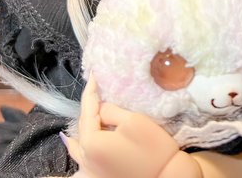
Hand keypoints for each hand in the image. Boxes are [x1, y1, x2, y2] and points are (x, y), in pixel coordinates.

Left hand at [63, 74, 201, 177]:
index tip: (93, 74)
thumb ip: (111, 110)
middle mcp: (86, 157)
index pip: (88, 110)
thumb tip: (101, 109)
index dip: (91, 90)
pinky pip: (81, 158)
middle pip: (83, 126)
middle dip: (88, 107)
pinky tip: (74, 142)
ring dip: (80, 128)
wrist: (166, 177)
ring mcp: (91, 170)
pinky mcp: (100, 176)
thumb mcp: (133, 120)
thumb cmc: (152, 148)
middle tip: (94, 89)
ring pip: (78, 144)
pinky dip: (77, 147)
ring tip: (82, 114)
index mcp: (91, 142)